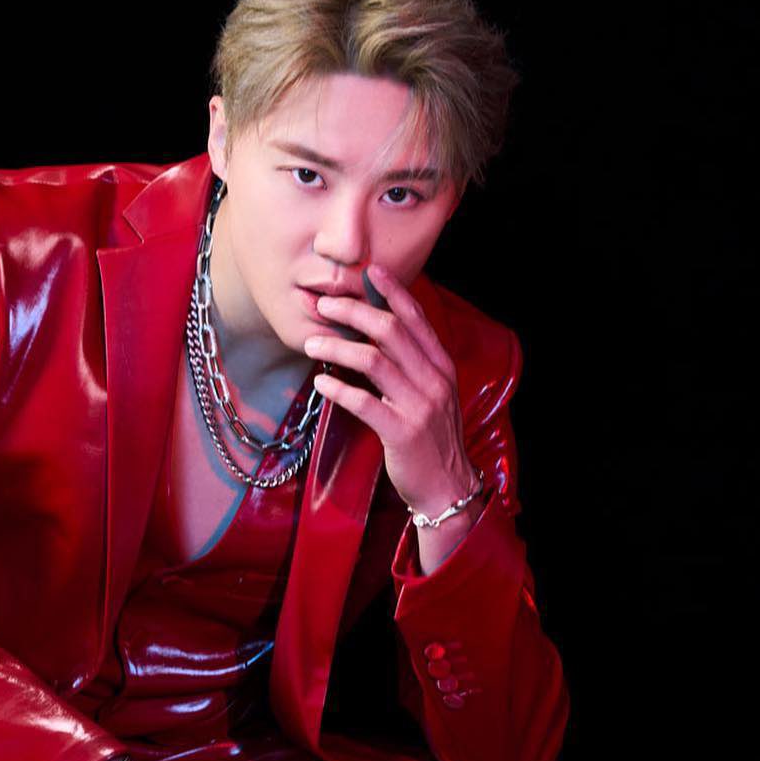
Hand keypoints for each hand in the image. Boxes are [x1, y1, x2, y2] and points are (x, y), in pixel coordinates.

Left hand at [304, 263, 477, 517]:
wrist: (447, 488)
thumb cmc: (430, 438)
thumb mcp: (430, 394)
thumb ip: (410, 364)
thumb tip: (375, 332)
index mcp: (441, 366)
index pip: (416, 318)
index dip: (392, 291)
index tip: (369, 272)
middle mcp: (433, 380)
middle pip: (390, 330)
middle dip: (353, 311)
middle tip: (324, 305)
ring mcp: (419, 406)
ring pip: (373, 361)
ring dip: (337, 346)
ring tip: (311, 343)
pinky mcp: (402, 432)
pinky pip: (364, 403)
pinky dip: (338, 389)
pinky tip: (321, 384)